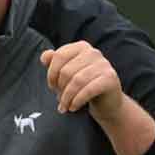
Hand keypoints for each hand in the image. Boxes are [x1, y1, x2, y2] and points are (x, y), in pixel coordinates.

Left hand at [40, 41, 154, 154]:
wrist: (106, 103)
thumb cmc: (82, 87)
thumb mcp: (66, 75)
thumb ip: (54, 63)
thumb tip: (44, 56)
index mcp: (81, 47)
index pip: (59, 55)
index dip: (51, 73)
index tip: (52, 87)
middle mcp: (93, 52)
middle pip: (67, 70)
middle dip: (60, 88)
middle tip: (60, 100)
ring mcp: (103, 64)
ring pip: (77, 81)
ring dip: (67, 97)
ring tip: (65, 107)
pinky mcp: (110, 78)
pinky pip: (88, 89)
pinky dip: (77, 100)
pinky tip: (73, 107)